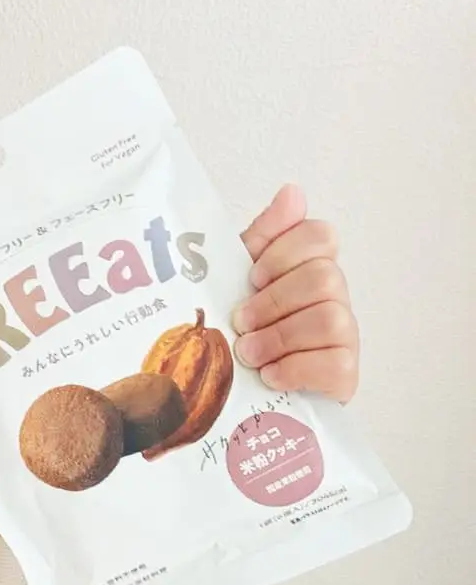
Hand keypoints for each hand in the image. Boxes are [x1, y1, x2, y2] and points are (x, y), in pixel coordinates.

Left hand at [233, 184, 358, 402]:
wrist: (245, 392)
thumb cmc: (246, 330)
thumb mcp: (238, 279)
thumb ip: (263, 237)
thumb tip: (292, 191)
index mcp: (309, 267)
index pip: (321, 235)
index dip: (284, 253)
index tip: (252, 276)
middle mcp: (334, 297)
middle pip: (324, 278)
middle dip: (273, 302)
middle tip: (241, 321)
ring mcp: (345, 336)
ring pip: (330, 319)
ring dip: (279, 337)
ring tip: (249, 354)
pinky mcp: (345, 375)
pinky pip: (335, 363)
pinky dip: (296, 369)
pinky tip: (271, 375)